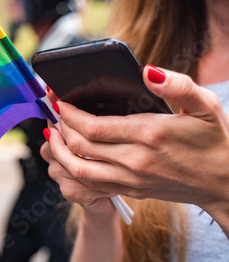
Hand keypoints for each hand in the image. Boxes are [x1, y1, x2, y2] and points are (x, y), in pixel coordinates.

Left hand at [48, 65, 228, 235]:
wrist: (225, 184)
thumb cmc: (216, 141)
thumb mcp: (206, 105)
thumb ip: (177, 85)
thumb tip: (146, 71)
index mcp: (150, 135)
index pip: (94, 127)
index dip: (70, 114)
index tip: (58, 101)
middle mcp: (135, 161)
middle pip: (80, 147)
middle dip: (59, 128)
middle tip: (51, 113)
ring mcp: (131, 180)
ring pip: (79, 170)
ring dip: (59, 152)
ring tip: (52, 134)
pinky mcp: (131, 190)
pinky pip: (91, 184)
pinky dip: (73, 170)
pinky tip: (68, 155)